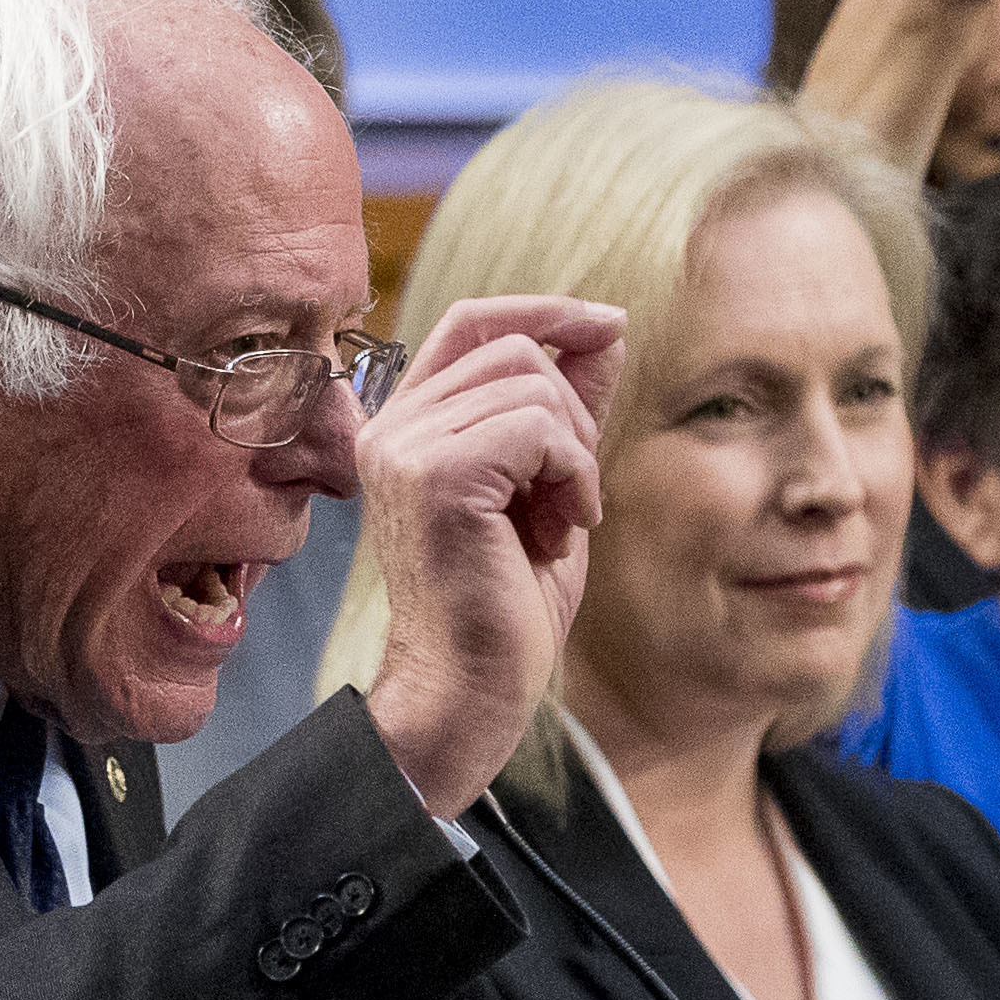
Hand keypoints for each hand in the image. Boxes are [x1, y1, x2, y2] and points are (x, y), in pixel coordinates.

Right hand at [356, 296, 624, 815]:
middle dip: (574, 413)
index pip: (470, 322)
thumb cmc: (505, 600)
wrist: (471, 688)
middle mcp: (390, 428)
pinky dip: (573, 474)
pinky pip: (537, 428)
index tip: (608, 324)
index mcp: (406, 426)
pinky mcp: (434, 476)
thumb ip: (566, 405)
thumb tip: (605, 326)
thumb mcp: (549, 483)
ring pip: (532, 384)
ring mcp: (405, 449)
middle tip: (571, 495)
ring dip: (576, 452)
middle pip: (515, 350)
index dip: (541, 310)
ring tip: (560, 520)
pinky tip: (561, 528)